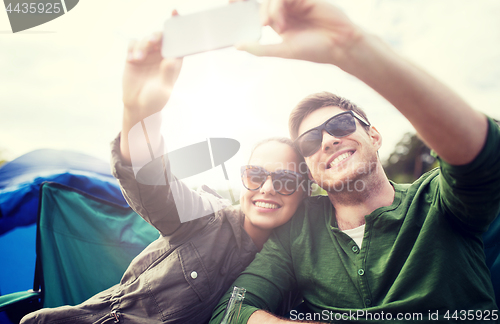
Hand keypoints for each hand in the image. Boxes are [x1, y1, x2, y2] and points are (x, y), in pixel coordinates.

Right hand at [122, 12, 182, 117]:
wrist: (139, 106)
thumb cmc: (156, 99)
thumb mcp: (164, 87)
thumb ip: (167, 73)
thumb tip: (170, 60)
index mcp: (174, 60)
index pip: (178, 41)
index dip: (178, 26)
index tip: (175, 13)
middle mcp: (161, 55)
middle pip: (160, 37)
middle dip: (156, 36)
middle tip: (152, 42)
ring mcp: (148, 55)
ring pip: (145, 40)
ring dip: (141, 46)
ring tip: (137, 59)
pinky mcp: (135, 56)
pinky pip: (133, 44)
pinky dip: (132, 48)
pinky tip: (132, 59)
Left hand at [237, 0, 362, 66]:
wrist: (339, 45)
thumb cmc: (315, 50)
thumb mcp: (283, 51)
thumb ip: (261, 49)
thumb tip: (238, 46)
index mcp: (280, 22)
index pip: (258, 10)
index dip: (245, 5)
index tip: (231, 4)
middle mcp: (286, 11)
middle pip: (263, 3)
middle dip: (256, 9)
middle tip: (256, 19)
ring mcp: (296, 3)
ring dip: (271, 11)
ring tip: (278, 27)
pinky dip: (278, 7)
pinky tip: (282, 20)